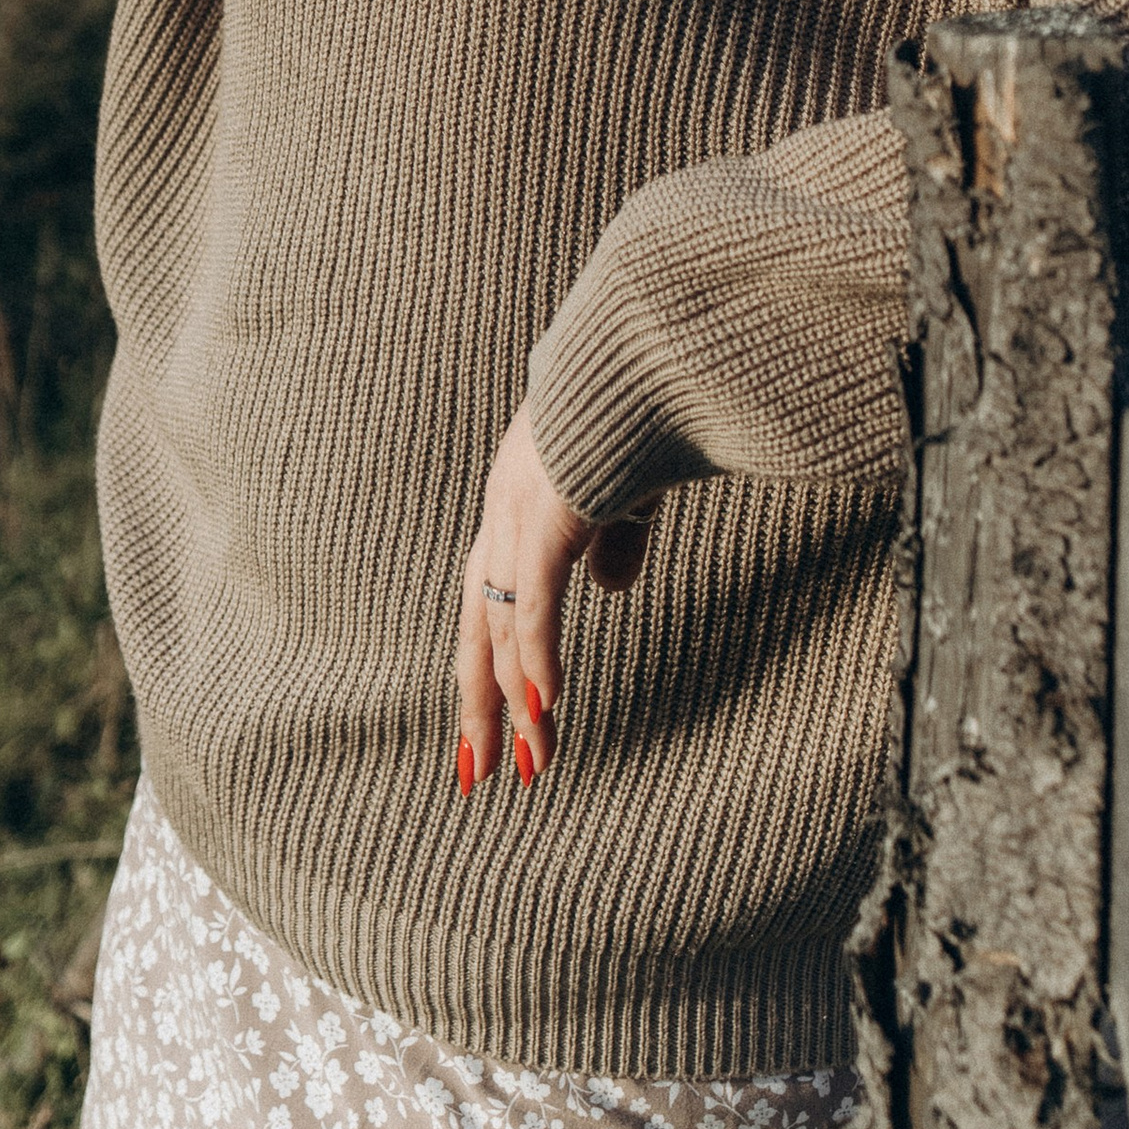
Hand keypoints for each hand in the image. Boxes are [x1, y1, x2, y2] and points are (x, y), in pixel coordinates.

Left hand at [455, 401, 657, 792]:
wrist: (651, 353)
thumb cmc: (644, 409)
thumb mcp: (629, 487)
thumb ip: (618, 537)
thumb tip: (610, 590)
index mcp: (517, 501)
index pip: (490, 599)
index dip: (490, 665)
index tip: (496, 725)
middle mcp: (504, 509)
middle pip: (478, 624)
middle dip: (479, 704)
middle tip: (478, 775)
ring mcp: (521, 510)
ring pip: (505, 626)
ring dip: (517, 702)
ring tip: (531, 764)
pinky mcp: (550, 513)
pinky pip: (535, 601)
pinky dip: (536, 658)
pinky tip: (542, 707)